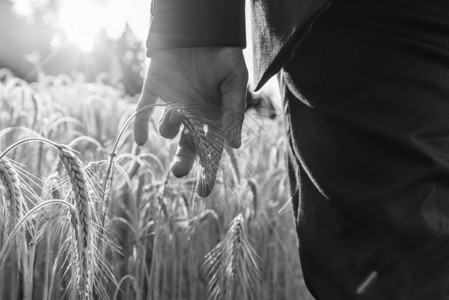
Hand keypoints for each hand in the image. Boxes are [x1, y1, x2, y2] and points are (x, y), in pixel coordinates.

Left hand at [133, 47, 247, 196]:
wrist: (200, 28)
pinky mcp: (154, 91)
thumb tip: (235, 145)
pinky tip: (140, 140)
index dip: (208, 171)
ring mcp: (172, 104)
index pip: (212, 150)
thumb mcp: (235, 81)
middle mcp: (192, 116)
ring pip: (167, 129)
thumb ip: (234, 111)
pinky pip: (142, 112)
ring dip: (171, 125)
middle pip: (187, 148)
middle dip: (183, 163)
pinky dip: (139, 126)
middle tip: (178, 173)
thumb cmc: (223, 55)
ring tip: (178, 110)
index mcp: (213, 117)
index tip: (204, 192)